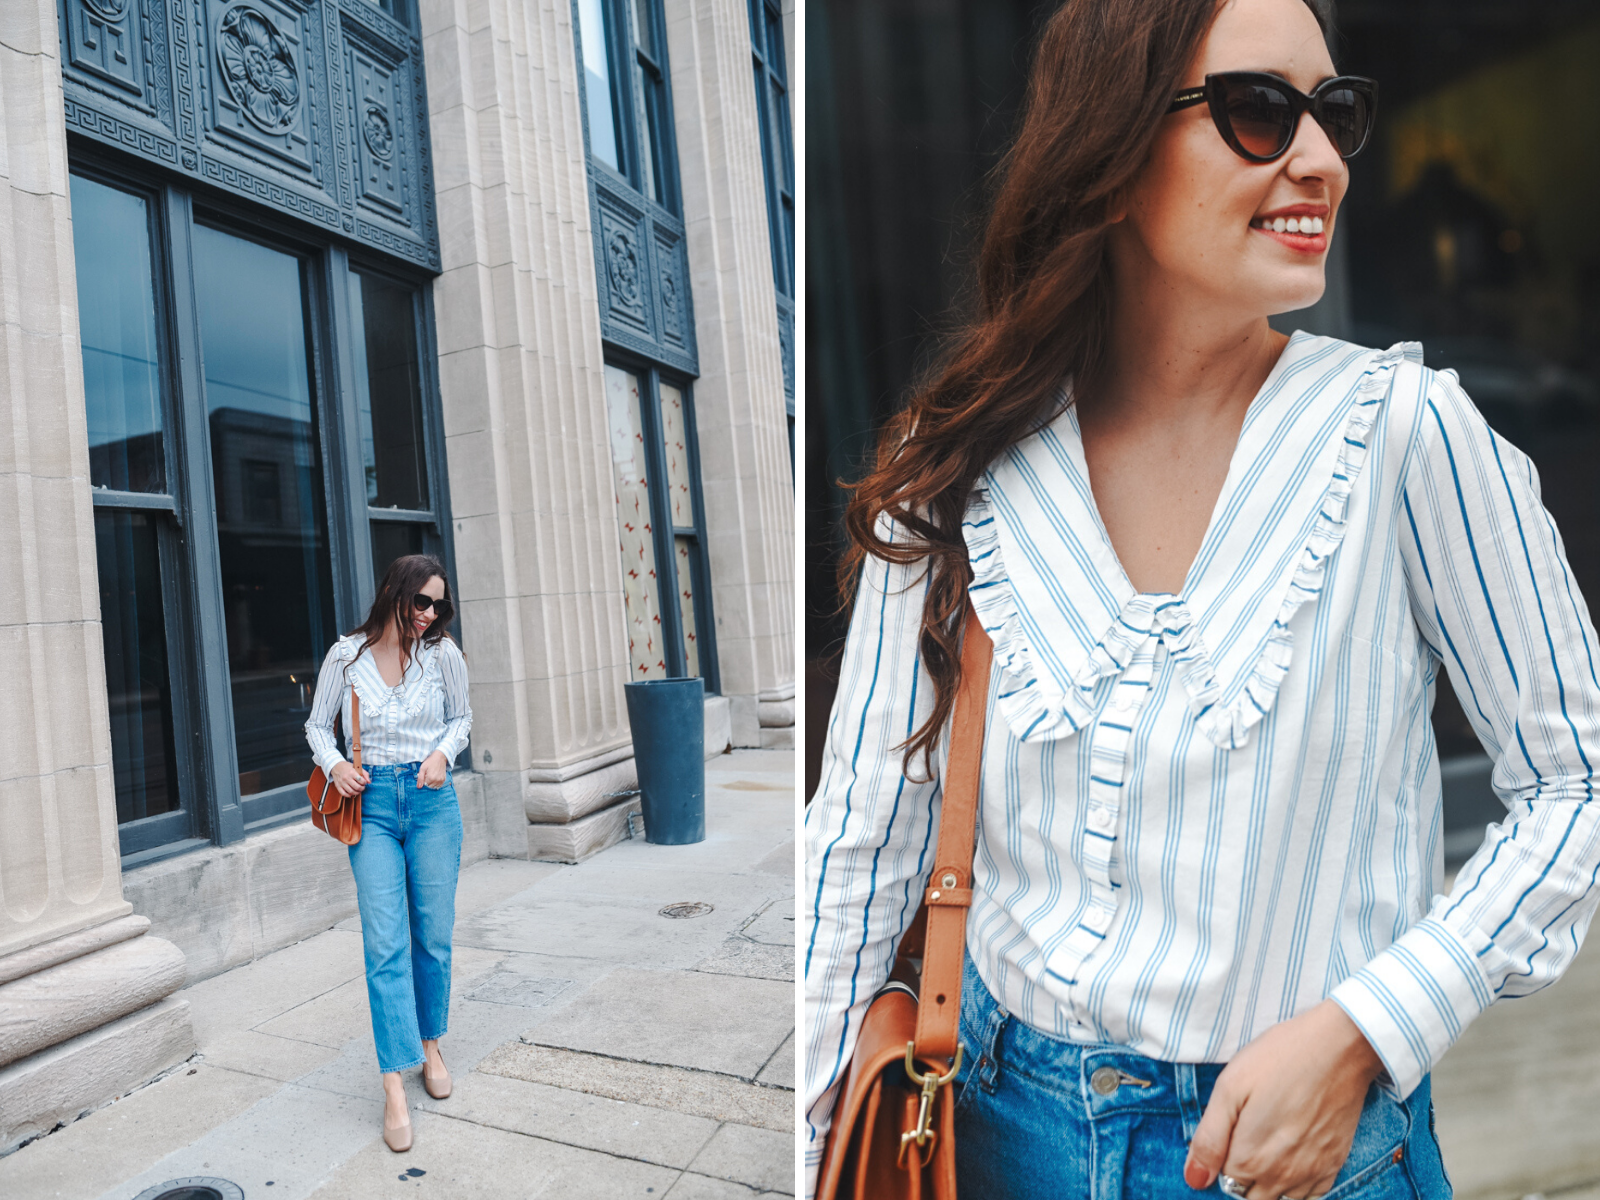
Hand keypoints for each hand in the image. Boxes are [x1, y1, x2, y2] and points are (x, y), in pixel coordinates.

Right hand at [330, 760, 368, 797]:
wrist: (336, 766)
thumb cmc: (348, 767)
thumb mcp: (357, 767)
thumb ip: (365, 774)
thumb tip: (369, 782)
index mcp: (352, 772)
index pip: (361, 781)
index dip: (364, 783)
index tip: (364, 782)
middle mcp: (346, 778)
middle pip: (357, 787)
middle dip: (362, 789)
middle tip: (362, 787)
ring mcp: (341, 783)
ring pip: (351, 792)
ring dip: (356, 793)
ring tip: (358, 791)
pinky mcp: (338, 786)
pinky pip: (343, 794)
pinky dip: (348, 795)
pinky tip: (351, 794)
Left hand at [418, 751, 449, 788]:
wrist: (440, 757)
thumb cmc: (430, 762)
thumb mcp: (422, 768)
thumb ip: (420, 778)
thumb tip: (419, 787)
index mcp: (430, 778)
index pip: (424, 786)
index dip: (422, 782)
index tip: (423, 777)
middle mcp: (436, 780)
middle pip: (429, 787)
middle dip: (426, 783)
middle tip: (426, 776)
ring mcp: (441, 780)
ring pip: (434, 787)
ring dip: (431, 784)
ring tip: (430, 777)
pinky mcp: (443, 779)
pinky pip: (438, 786)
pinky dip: (435, 784)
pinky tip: (434, 779)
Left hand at [1184, 1000, 1384, 1198]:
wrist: (1339, 1048)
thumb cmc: (1279, 1060)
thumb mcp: (1230, 1088)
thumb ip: (1209, 1139)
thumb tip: (1195, 1180)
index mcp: (1249, 1159)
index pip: (1223, 1180)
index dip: (1221, 1156)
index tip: (1230, 1129)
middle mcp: (1281, 1177)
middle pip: (1249, 1196)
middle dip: (1242, 1175)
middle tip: (1248, 1134)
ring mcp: (1311, 1175)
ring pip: (1278, 1199)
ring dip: (1267, 1182)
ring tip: (1269, 1142)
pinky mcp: (1334, 1166)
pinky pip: (1309, 1196)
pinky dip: (1295, 1185)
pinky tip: (1292, 1155)